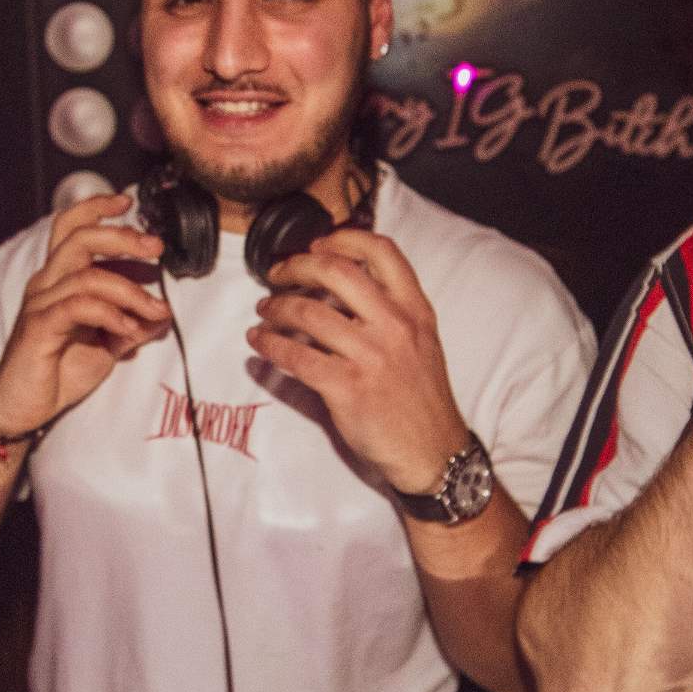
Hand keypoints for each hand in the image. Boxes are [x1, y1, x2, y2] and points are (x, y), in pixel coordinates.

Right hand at [0, 194, 169, 437]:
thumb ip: (131, 327)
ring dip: (130, 291)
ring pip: (88, 275)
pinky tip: (129, 330)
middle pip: (79, 238)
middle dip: (122, 237)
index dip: (96, 208)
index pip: (70, 228)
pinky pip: (79, 306)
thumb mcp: (104, 347)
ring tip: (154, 311)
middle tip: (155, 248)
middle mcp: (45, 284)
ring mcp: (39, 304)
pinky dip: (111, 313)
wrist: (21, 410)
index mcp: (57, 280)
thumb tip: (162, 314)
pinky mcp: (38, 327)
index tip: (127, 202)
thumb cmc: (56, 374)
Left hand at [247, 228, 468, 493]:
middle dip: (297, 266)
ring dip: (276, 307)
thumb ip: (390, 310)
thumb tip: (339, 283)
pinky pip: (297, 357)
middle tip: (277, 273)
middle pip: (337, 271)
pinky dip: (270, 344)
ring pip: (309, 313)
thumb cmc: (421, 399)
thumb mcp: (422, 342)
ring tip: (264, 310)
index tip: (316, 244)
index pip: (382, 252)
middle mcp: (396, 326)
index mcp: (415, 310)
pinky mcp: (348, 388)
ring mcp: (372, 357)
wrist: (433, 453)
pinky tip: (259, 341)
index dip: (343, 238)